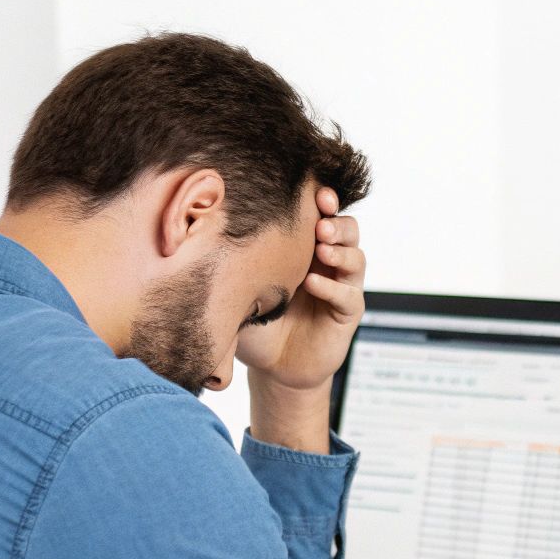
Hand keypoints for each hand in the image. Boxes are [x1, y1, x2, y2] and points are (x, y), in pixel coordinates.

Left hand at [239, 186, 363, 451]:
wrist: (271, 366)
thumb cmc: (255, 322)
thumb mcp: (240, 288)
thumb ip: (235, 264)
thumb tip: (203, 228)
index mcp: (304, 248)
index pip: (321, 215)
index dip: (323, 200)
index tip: (314, 191)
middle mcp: (326, 262)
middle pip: (348, 229)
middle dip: (336, 222)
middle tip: (320, 223)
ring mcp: (339, 286)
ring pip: (356, 257)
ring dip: (341, 249)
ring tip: (321, 247)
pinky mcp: (347, 313)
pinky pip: (349, 295)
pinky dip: (333, 287)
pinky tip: (313, 283)